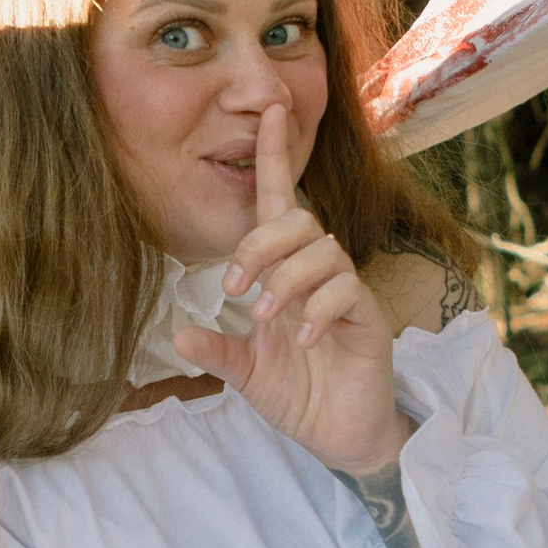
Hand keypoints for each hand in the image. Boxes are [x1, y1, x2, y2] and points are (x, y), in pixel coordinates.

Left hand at [169, 99, 405, 477]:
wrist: (341, 437)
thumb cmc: (299, 394)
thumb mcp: (244, 373)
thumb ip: (215, 351)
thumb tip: (178, 334)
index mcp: (285, 274)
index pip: (279, 204)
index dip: (274, 156)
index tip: (269, 110)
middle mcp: (317, 274)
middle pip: (297, 220)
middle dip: (259, 245)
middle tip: (234, 287)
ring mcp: (346, 294)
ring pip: (323, 250)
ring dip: (286, 278)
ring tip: (263, 317)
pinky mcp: (369, 320)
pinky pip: (347, 291)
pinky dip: (318, 310)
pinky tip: (300, 338)